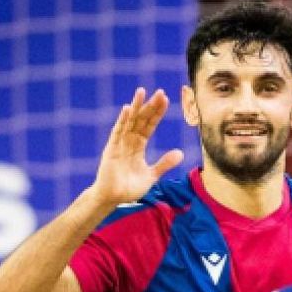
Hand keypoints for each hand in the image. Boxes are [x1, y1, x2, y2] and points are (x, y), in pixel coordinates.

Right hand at [87, 88, 183, 208]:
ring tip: (142, 92)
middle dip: (150, 106)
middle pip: (141, 120)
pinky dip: (123, 120)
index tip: (166, 100)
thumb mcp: (152, 175)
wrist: (113, 199)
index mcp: (138, 146)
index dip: (157, 113)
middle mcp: (129, 142)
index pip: (149, 126)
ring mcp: (119, 144)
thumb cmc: (129, 188)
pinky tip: (128, 109)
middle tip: (160, 92)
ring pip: (129, 122)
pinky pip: (118, 132)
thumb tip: (180, 153)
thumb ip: (164, 164)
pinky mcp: (112, 149)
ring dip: (136, 107)